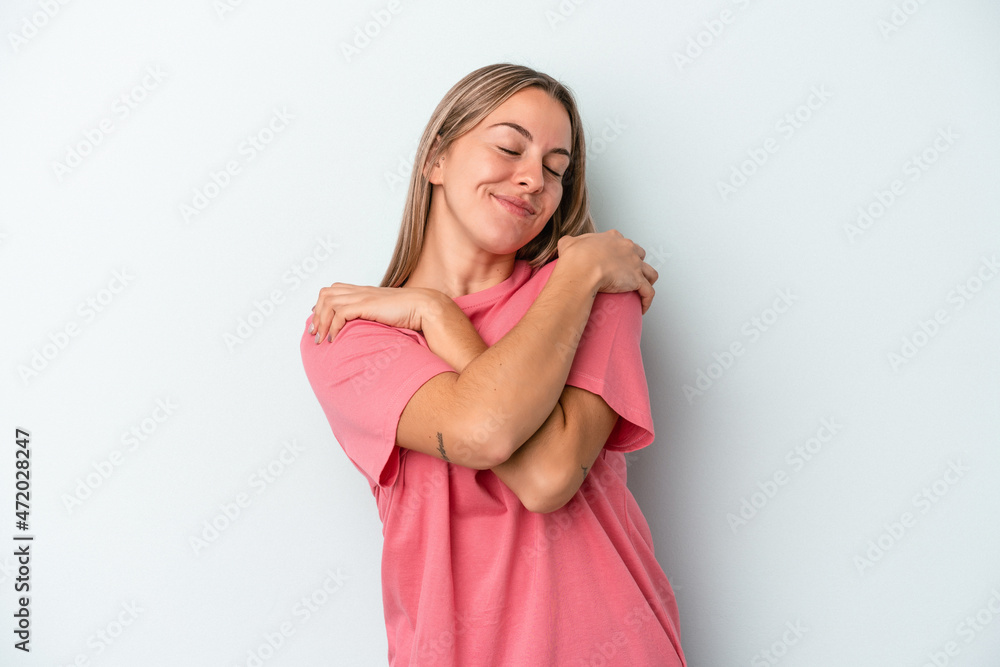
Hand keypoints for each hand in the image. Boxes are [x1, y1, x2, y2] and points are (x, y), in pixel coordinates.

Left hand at [309, 284, 439, 342]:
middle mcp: (360, 291)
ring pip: (329, 302)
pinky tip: (335, 338)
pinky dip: (333, 326)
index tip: (318, 321)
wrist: (424, 307)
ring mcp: (363, 297)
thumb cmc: (410, 314)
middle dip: (317, 314)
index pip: (333, 290)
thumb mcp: (385, 314)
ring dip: (321, 322)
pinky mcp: (366, 305)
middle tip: (315, 333)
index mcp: (364, 292)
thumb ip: (373, 316)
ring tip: (321, 339)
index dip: (321, 304)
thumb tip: (365, 330)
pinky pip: (340, 313)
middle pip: (326, 294)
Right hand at [556, 229, 657, 312]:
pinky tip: (643, 307)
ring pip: (650, 272)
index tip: (615, 260)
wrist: (583, 268)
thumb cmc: (576, 256)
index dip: (620, 251)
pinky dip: (647, 300)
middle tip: (627, 274)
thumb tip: (567, 245)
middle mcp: (627, 249)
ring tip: (641, 289)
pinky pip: (648, 292)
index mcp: (613, 238)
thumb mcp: (569, 243)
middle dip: (636, 263)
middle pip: (639, 254)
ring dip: (648, 280)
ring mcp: (635, 265)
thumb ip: (570, 242)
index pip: (622, 242)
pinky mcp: (637, 280)